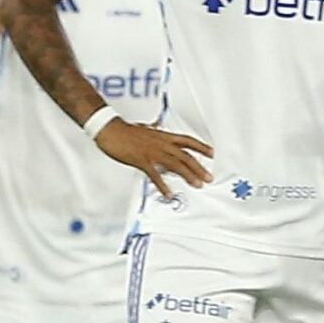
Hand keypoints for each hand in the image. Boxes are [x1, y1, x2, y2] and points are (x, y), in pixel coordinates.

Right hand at [93, 119, 212, 199]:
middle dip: (199, 167)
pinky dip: (163, 185)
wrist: (111, 129)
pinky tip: (169, 193)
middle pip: (185, 156)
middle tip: (209, 177)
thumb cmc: (126, 131)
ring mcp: (153, 152)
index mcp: (164, 136)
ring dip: (188, 175)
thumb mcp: (146, 130)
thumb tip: (158, 130)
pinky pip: (155, 175)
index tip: (212, 153)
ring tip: (197, 185)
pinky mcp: (142, 160)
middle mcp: (162, 143)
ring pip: (175, 164)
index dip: (201, 147)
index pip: (188, 141)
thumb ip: (155, 133)